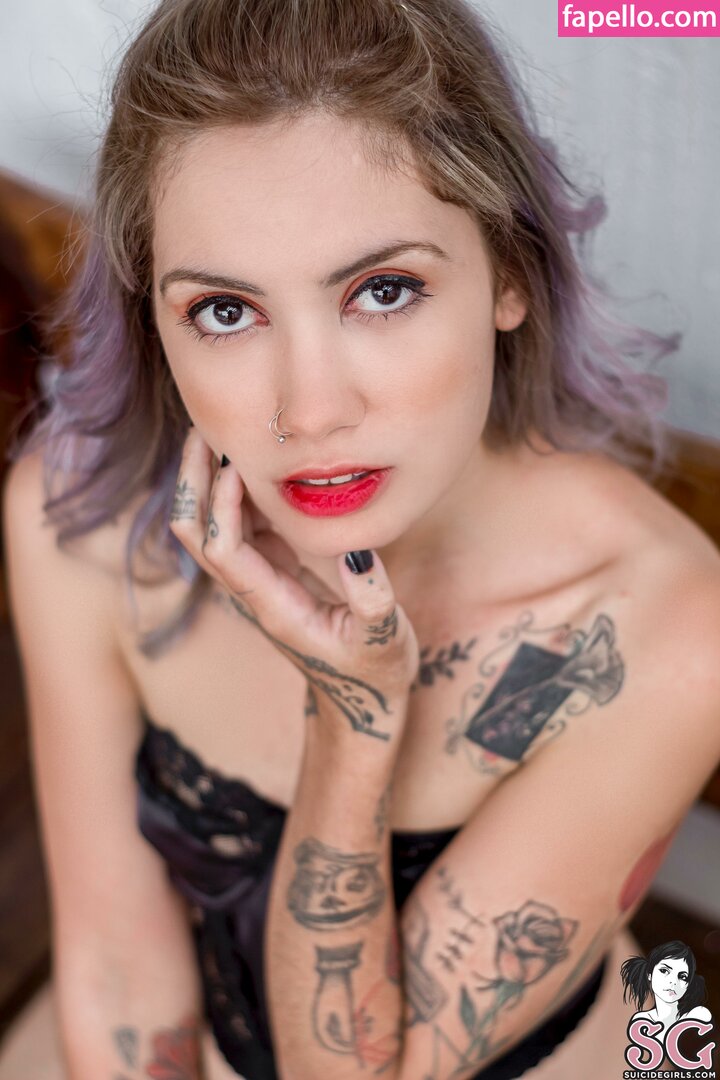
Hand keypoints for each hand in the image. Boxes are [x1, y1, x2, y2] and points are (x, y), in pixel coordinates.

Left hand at [169, 428, 419, 741]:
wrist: (361, 702)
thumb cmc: (374, 673)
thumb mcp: (384, 640)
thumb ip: (372, 600)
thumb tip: (355, 552)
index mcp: (273, 607)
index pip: (224, 551)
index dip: (222, 506)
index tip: (236, 464)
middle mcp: (254, 592)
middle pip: (197, 536)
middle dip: (192, 484)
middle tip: (202, 430)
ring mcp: (259, 582)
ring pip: (212, 527)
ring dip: (208, 482)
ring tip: (220, 432)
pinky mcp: (273, 572)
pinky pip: (242, 526)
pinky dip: (239, 491)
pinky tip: (257, 460)